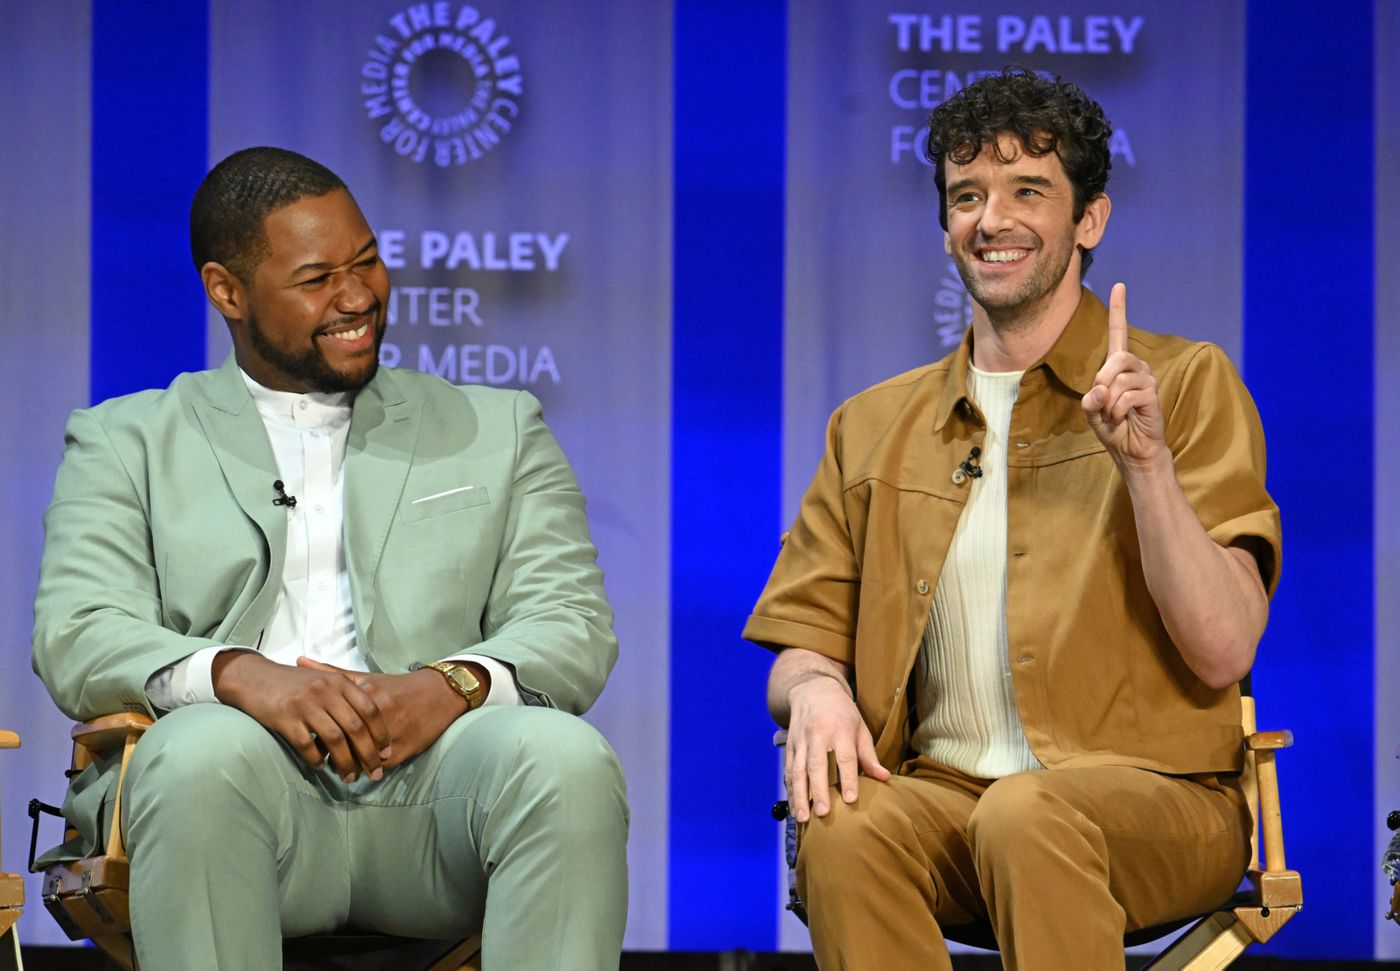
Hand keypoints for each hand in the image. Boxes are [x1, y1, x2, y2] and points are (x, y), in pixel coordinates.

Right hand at [211, 651, 391, 781]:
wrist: (255, 677)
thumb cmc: (294, 682)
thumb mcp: (324, 679)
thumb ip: (347, 695)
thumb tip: (370, 724)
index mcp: (339, 682)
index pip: (370, 709)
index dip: (381, 733)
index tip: (387, 752)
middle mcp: (325, 691)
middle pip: (355, 728)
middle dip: (369, 754)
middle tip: (375, 773)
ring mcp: (305, 704)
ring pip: (334, 740)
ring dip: (345, 763)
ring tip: (349, 777)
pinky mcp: (285, 718)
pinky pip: (306, 745)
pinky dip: (316, 759)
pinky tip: (320, 766)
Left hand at [296, 658, 469, 770]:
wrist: (438, 694)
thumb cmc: (397, 686)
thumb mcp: (366, 677)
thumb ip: (332, 672)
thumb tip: (300, 660)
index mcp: (364, 696)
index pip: (332, 720)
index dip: (318, 732)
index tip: (312, 736)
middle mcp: (377, 715)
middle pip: (344, 742)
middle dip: (332, 753)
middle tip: (323, 757)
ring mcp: (390, 734)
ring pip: (360, 758)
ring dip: (349, 766)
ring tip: (341, 768)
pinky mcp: (403, 749)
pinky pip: (379, 767)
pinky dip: (369, 770)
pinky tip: (362, 770)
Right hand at [785, 674, 889, 821]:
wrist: (812, 691)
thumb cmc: (842, 713)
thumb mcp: (859, 728)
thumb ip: (868, 755)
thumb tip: (884, 778)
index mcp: (840, 730)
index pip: (845, 757)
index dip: (848, 778)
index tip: (850, 799)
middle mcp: (817, 735)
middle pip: (817, 765)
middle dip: (819, 790)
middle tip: (823, 813)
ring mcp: (800, 741)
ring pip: (797, 770)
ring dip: (799, 796)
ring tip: (802, 818)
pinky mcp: (789, 747)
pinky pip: (788, 771)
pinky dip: (790, 790)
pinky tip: (793, 807)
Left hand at [1081, 283, 1165, 469]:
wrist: (1133, 451)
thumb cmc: (1113, 428)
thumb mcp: (1092, 411)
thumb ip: (1091, 399)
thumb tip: (1100, 389)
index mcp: (1119, 366)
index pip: (1119, 333)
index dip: (1119, 310)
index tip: (1120, 285)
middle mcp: (1136, 367)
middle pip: (1115, 359)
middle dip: (1102, 383)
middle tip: (1104, 404)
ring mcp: (1147, 379)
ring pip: (1119, 379)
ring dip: (1109, 402)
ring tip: (1115, 414)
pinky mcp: (1153, 394)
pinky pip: (1127, 395)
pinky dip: (1117, 410)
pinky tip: (1122, 418)